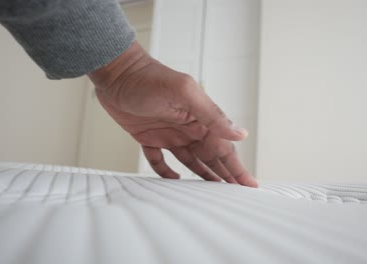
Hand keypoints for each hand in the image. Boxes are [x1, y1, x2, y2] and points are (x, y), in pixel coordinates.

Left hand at [88, 41, 257, 187]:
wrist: (116, 73)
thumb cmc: (149, 79)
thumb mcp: (184, 94)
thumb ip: (211, 114)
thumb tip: (240, 133)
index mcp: (200, 118)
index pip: (224, 148)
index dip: (237, 168)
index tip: (250, 185)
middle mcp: (188, 127)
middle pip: (211, 157)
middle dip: (225, 176)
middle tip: (235, 196)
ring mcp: (169, 133)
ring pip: (190, 161)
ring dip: (202, 175)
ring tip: (212, 193)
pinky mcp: (149, 137)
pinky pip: (160, 160)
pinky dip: (166, 171)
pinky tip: (174, 179)